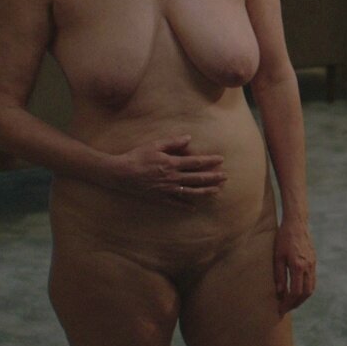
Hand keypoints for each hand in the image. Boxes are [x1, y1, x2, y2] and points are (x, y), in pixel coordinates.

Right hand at [105, 135, 225, 204]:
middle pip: (197, 178)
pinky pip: (175, 203)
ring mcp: (167, 189)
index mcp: (172, 163)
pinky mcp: (159, 198)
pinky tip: (194, 207)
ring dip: (205, 191)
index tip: (220, 160)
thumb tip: (189, 138)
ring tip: (216, 191)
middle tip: (225, 177)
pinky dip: (185, 205)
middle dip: (213, 178)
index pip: (196, 162)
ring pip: (190, 192)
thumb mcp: (155, 145)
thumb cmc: (137, 156)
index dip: (210, 161)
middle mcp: (172, 178)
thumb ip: (173, 142)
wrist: (120, 173)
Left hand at [273, 219, 316, 314]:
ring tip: (292, 303)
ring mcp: (313, 264)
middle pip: (305, 293)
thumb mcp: (277, 256)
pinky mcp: (314, 261)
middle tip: (285, 309)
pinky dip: (306, 289)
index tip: (280, 309)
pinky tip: (298, 291)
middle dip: (295, 304)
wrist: (297, 223)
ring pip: (311, 288)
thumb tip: (280, 292)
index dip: (287, 303)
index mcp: (298, 266)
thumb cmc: (283, 238)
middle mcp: (308, 267)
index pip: (294, 292)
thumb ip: (279, 275)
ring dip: (302, 298)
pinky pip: (312, 280)